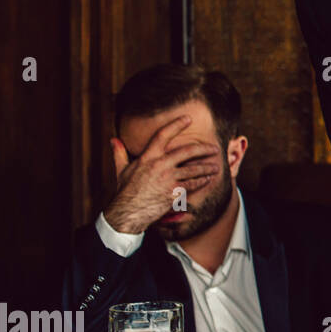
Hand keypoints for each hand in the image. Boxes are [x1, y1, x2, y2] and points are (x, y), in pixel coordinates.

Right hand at [103, 115, 223, 233]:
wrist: (127, 213)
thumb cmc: (124, 191)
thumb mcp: (121, 170)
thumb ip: (119, 153)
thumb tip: (113, 140)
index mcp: (147, 157)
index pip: (163, 135)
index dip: (176, 125)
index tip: (187, 118)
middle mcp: (159, 165)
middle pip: (187, 152)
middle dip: (203, 149)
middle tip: (214, 148)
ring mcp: (168, 179)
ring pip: (194, 169)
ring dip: (207, 167)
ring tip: (216, 166)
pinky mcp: (174, 192)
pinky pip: (192, 184)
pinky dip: (202, 181)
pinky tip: (208, 179)